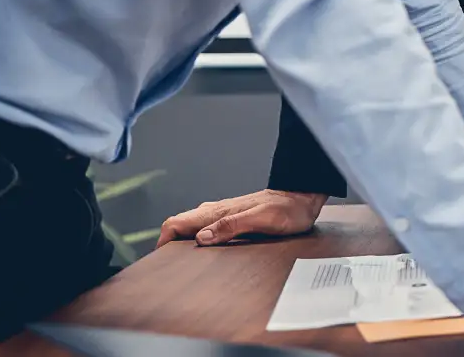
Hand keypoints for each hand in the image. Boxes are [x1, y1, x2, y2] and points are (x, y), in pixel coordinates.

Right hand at [156, 189, 327, 247]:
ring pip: (191, 227)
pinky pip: (205, 228)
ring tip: (180, 263)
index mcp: (219, 212)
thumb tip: (201, 238)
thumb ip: (231, 226)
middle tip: (167, 266)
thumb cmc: (288, 209)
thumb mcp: (262, 220)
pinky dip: (196, 240)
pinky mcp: (232, 219)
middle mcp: (217, 211)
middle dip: (168, 243)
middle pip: (180, 225)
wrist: (303, 197)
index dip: (163, 240)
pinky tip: (202, 252)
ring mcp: (223, 214)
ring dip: (181, 242)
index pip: (177, 222)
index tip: (160, 259)